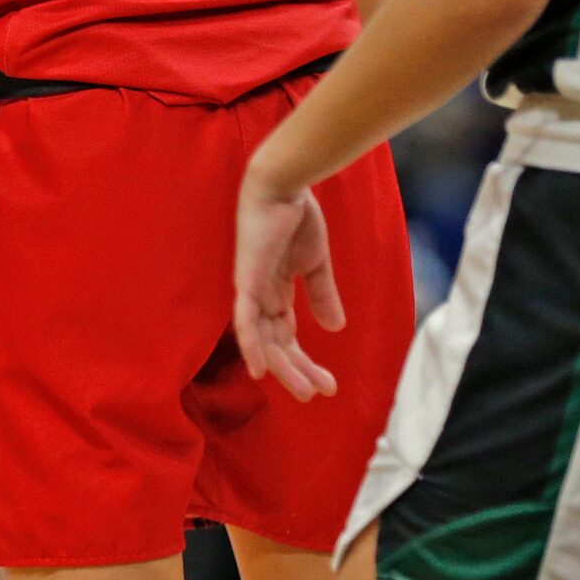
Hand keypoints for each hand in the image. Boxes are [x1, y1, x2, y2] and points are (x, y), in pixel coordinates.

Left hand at [234, 162, 344, 401]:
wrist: (284, 184)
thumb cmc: (297, 216)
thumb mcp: (316, 263)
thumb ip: (321, 294)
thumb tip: (335, 329)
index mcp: (274, 292)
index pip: (287, 336)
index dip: (305, 361)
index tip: (329, 386)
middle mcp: (258, 295)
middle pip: (275, 344)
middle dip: (296, 371)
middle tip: (317, 395)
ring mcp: (250, 289)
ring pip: (261, 340)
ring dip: (281, 367)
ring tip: (303, 392)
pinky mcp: (246, 280)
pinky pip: (244, 320)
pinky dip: (251, 345)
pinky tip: (259, 370)